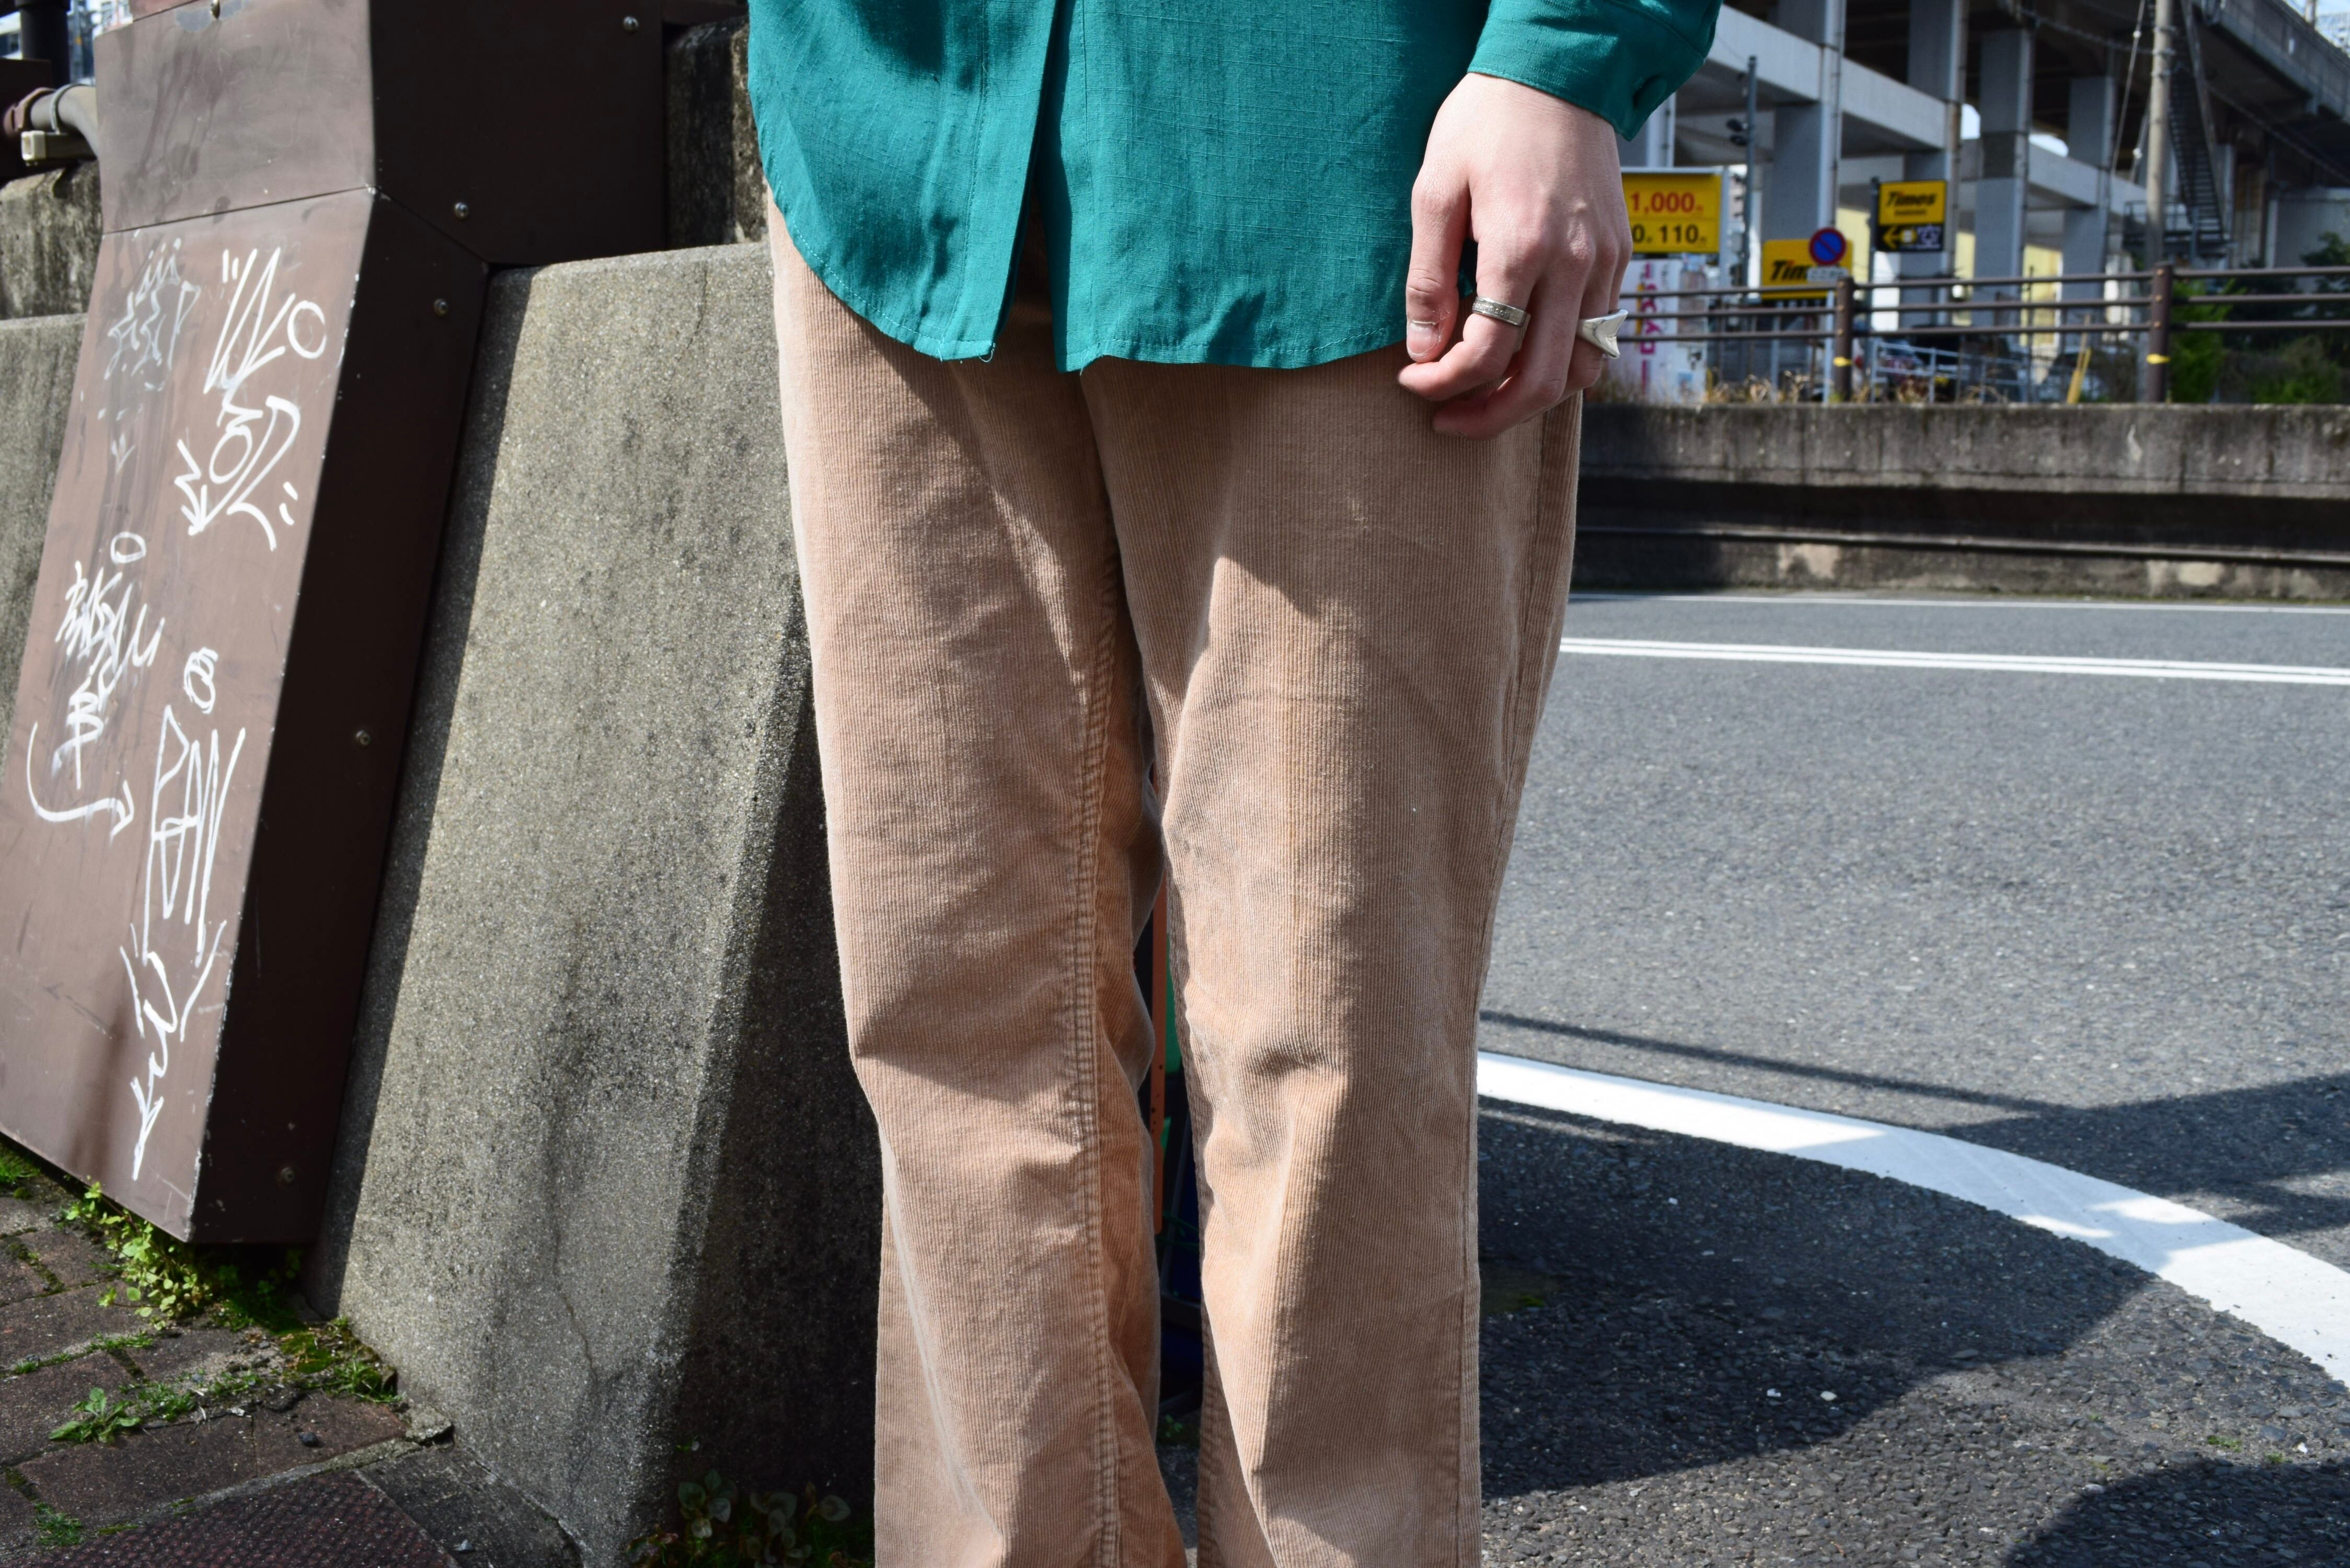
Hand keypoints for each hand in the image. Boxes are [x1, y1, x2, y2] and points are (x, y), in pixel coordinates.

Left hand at [1397, 74, 1631, 438]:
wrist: (1558, 71)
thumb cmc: (1487, 121)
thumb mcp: (1435, 191)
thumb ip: (1429, 278)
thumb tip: (1424, 349)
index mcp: (1521, 247)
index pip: (1487, 353)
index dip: (1443, 383)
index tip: (1412, 381)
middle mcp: (1574, 264)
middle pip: (1542, 382)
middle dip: (1489, 416)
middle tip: (1447, 420)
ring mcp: (1606, 263)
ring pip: (1583, 369)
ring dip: (1535, 398)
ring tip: (1488, 396)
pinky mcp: (1621, 256)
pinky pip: (1602, 335)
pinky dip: (1565, 362)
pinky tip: (1526, 356)